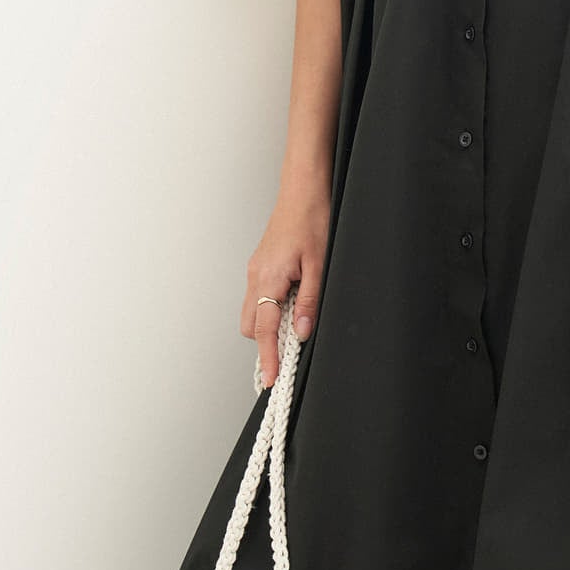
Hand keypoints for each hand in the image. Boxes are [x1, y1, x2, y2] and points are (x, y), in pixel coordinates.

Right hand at [241, 185, 329, 389]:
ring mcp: (256, 270)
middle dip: (266, 342)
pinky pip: (258, 296)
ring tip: (296, 323)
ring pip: (252, 311)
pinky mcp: (261, 265)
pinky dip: (270, 308)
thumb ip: (309, 300)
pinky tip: (292, 302)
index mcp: (267, 278)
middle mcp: (255, 276)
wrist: (304, 189)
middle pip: (250, 325)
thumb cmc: (312, 218)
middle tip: (290, 353)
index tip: (272, 380)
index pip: (263, 330)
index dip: (268, 358)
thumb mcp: (319, 264)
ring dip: (269, 324)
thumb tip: (302, 331)